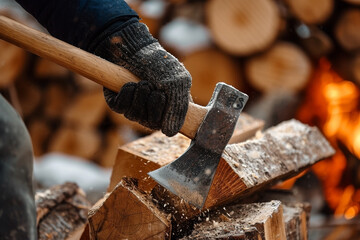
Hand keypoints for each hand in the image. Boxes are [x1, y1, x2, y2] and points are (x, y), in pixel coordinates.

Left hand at [90, 20, 190, 136]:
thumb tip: (170, 133)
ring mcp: (135, 109)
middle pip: (151, 123)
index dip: (167, 114)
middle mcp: (152, 113)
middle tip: (153, 87)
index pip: (169, 127)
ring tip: (142, 82)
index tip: (165, 96)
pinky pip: (121, 108)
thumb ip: (178, 108)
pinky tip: (129, 84)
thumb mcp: (178, 82)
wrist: (135, 48)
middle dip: (153, 102)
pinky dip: (126, 94)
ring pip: (135, 116)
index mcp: (170, 110)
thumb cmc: (160, 64)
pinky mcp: (118, 104)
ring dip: (139, 96)